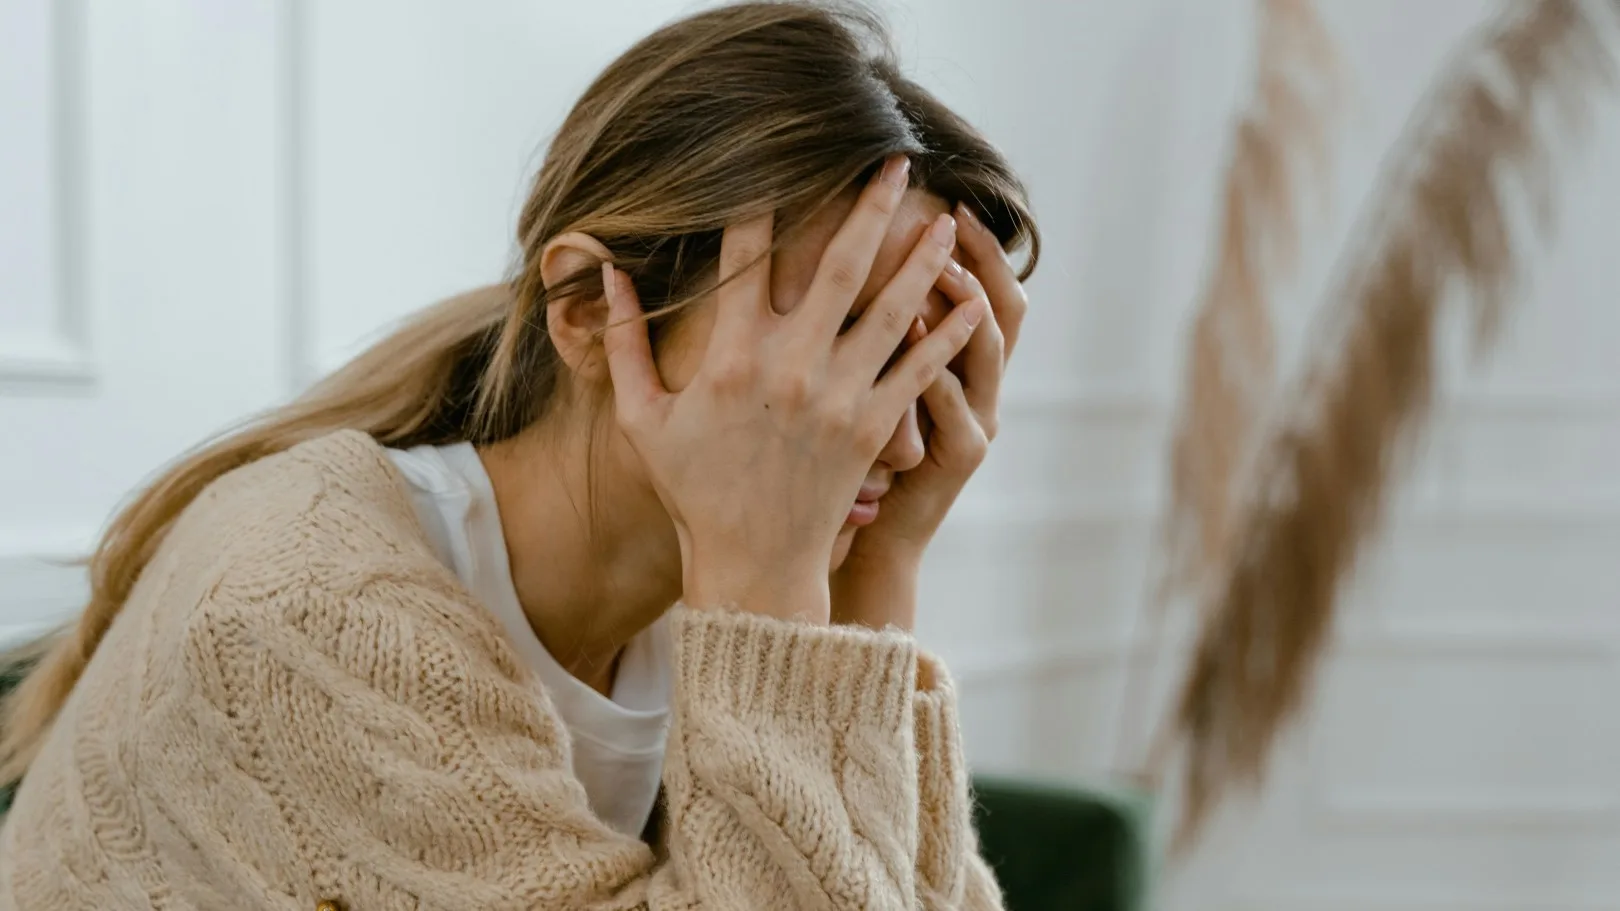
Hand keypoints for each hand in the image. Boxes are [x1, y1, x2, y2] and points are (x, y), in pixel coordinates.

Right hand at [601, 158, 987, 623]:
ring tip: (946, 218)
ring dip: (921, 259)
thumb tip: (608, 275)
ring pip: (893, 309)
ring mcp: (839, 396)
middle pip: (840, 265)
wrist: (752, 564)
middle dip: (870, 207)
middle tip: (895, 161)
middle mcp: (791, 366)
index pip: (746, 257)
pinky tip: (971, 300)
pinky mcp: (874, 428)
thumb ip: (623, 345)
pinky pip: (920, 369)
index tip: (777, 161)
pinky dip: (949, 334)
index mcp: (731, 357)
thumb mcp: (642, 419)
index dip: (762, 203)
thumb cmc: (693, 490)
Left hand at [832, 203, 1027, 630]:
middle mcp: (980, 387)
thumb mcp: (870, 390)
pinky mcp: (958, 456)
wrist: (863, 540)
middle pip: (1004, 307)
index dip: (977, 245)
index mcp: (960, 364)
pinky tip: (917, 335)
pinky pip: (955, 405)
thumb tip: (845, 260)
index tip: (949, 199)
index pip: (982, 288)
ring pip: (986, 350)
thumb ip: (869, 332)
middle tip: (953, 215)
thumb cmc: (852, 462)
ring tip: (939, 266)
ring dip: (964, 305)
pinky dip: (939, 368)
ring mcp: (976, 421)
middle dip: (982, 258)